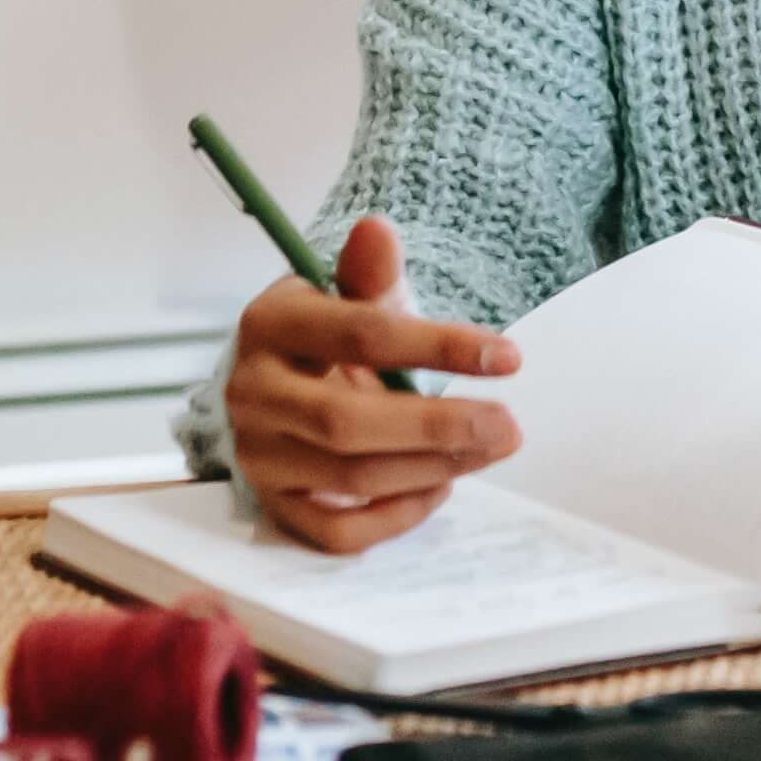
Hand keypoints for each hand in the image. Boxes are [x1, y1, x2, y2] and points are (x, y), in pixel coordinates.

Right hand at [221, 214, 523, 552]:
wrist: (287, 380)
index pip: (361, 335)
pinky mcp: (272, 505)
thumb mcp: (352, 293)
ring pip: (349, 477)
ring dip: (432, 467)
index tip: (509, 358)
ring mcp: (256, 454)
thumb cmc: (333, 334)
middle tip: (509, 425)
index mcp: (270, 324)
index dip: (440, 346)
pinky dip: (397, 517)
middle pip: (347, 421)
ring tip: (490, 447)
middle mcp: (252, 392)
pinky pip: (337, 531)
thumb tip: (376, 228)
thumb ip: (370, 272)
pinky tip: (442, 487)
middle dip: (439, 425)